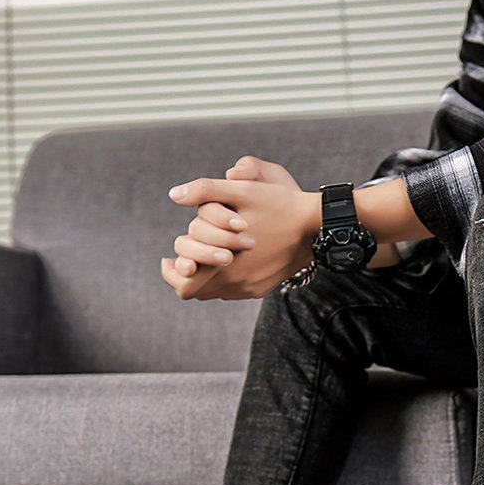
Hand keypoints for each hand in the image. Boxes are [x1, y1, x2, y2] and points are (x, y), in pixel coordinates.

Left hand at [162, 173, 319, 300]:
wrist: (316, 228)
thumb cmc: (279, 206)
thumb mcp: (242, 192)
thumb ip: (205, 191)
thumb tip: (174, 194)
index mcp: (224, 264)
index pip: (184, 284)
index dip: (171, 273)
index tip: (167, 260)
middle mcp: (235, 283)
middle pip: (195, 292)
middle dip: (185, 274)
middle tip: (182, 260)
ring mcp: (249, 289)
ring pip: (213, 293)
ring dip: (204, 277)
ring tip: (202, 258)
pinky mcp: (260, 289)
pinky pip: (232, 291)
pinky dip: (223, 279)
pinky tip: (227, 261)